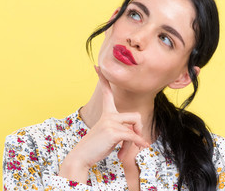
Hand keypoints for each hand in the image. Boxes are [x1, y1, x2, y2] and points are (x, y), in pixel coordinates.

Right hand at [58, 66, 147, 182]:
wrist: (82, 157)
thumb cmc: (96, 147)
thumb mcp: (110, 135)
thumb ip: (123, 131)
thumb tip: (141, 139)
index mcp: (106, 113)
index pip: (106, 92)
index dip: (102, 79)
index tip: (96, 67)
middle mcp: (108, 115)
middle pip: (135, 116)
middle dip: (139, 130)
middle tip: (136, 143)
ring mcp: (110, 122)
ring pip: (135, 127)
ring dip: (136, 140)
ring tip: (126, 152)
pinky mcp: (113, 131)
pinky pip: (133, 136)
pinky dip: (139, 143)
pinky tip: (142, 147)